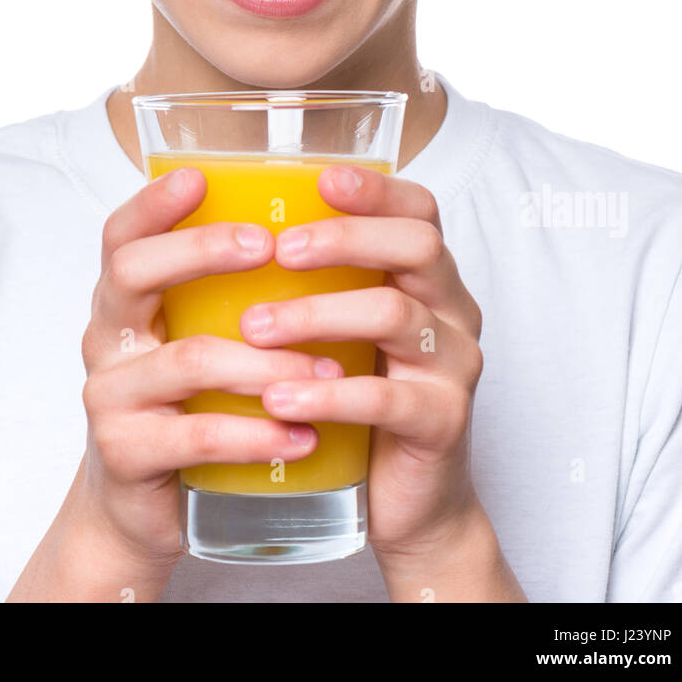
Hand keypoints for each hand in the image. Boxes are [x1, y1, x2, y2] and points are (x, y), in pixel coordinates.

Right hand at [76, 167, 339, 572]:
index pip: (122, 235)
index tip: (200, 176)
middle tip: (267, 246)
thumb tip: (314, 229)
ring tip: (327, 368)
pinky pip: (197, 435)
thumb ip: (227, 295)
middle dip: (202, 251)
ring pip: (187, 360)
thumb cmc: (186, 409)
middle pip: (134, 273)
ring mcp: (110, 397)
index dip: (153, 202)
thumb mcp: (196, 340)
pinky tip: (301, 437)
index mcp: (124, 301)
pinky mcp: (126, 454)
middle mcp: (107, 338)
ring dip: (265, 362)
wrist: (140, 514)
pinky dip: (256, 434)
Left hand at [247, 164, 484, 560]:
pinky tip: (281, 396)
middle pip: (417, 246)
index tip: (320, 178)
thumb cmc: (360, 400)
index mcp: (428, 277)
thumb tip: (227, 229)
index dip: (375, 189)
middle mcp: (452, 310)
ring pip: (394, 315)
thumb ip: (314, 282)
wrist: (405, 503)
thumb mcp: (341, 331)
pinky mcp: (443, 423)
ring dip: (317, 314)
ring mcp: (454, 366)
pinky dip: (328, 393)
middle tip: (279, 249)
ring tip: (255, 327)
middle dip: (345, 238)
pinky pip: (387, 399)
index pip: (418, 210)